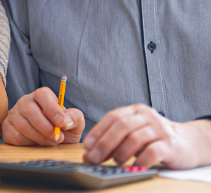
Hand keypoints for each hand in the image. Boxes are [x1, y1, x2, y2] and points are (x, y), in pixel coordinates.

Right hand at [2, 87, 84, 145]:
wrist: (50, 141)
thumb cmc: (62, 129)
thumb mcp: (74, 123)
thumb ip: (75, 118)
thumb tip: (65, 121)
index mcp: (42, 96)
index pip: (42, 94)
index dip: (52, 108)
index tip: (62, 123)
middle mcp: (25, 101)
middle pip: (29, 110)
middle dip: (45, 127)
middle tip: (57, 138)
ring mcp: (14, 114)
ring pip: (23, 125)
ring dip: (39, 138)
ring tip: (50, 142)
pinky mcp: (7, 127)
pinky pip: (15, 136)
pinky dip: (29, 144)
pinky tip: (37, 144)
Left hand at [83, 104, 210, 168]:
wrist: (188, 142)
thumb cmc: (155, 139)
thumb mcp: (135, 133)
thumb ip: (114, 140)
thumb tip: (89, 154)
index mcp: (136, 110)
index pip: (112, 117)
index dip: (98, 131)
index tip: (87, 146)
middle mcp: (148, 116)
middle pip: (122, 126)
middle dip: (105, 143)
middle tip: (95, 158)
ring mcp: (160, 129)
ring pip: (135, 138)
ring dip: (121, 152)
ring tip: (115, 162)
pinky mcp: (170, 145)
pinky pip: (151, 152)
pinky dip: (139, 161)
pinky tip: (134, 166)